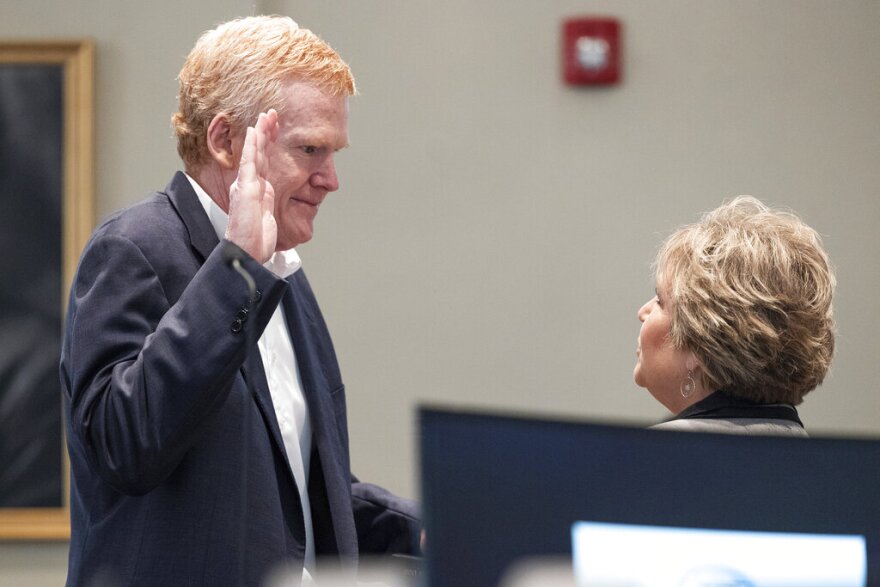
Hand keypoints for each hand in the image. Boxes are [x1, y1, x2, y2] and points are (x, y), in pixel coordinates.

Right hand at [225, 110, 277, 262]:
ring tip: (267, 115)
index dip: (268, 144)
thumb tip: (279, 207)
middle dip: (266, 132)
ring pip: (254, 153)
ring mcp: (246, 185)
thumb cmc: (256, 242)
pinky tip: (255, 131)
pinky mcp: (245, 189)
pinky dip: (252, 146)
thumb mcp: (269, 221)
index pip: (264, 162)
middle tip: (272, 113)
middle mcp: (249, 185)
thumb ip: (271, 209)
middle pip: (260, 153)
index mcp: (256, 191)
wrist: (245, 253)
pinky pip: (250, 163)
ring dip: (261, 132)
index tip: (274, 127)